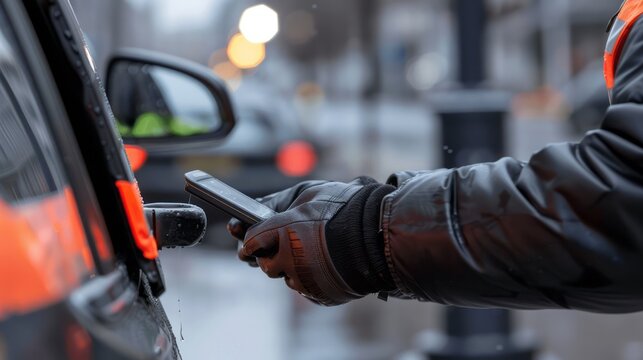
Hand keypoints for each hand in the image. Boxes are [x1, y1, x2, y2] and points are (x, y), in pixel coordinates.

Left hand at [227, 178, 395, 305]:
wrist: (378, 235)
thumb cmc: (345, 209)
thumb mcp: (309, 195)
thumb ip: (279, 203)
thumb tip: (258, 208)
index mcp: (284, 232)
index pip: (252, 242)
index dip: (250, 241)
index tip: (250, 240)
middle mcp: (290, 259)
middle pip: (265, 265)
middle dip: (270, 256)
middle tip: (282, 246)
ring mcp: (305, 280)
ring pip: (287, 279)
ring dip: (292, 268)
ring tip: (312, 253)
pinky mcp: (320, 295)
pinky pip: (307, 289)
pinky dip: (311, 279)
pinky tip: (323, 265)